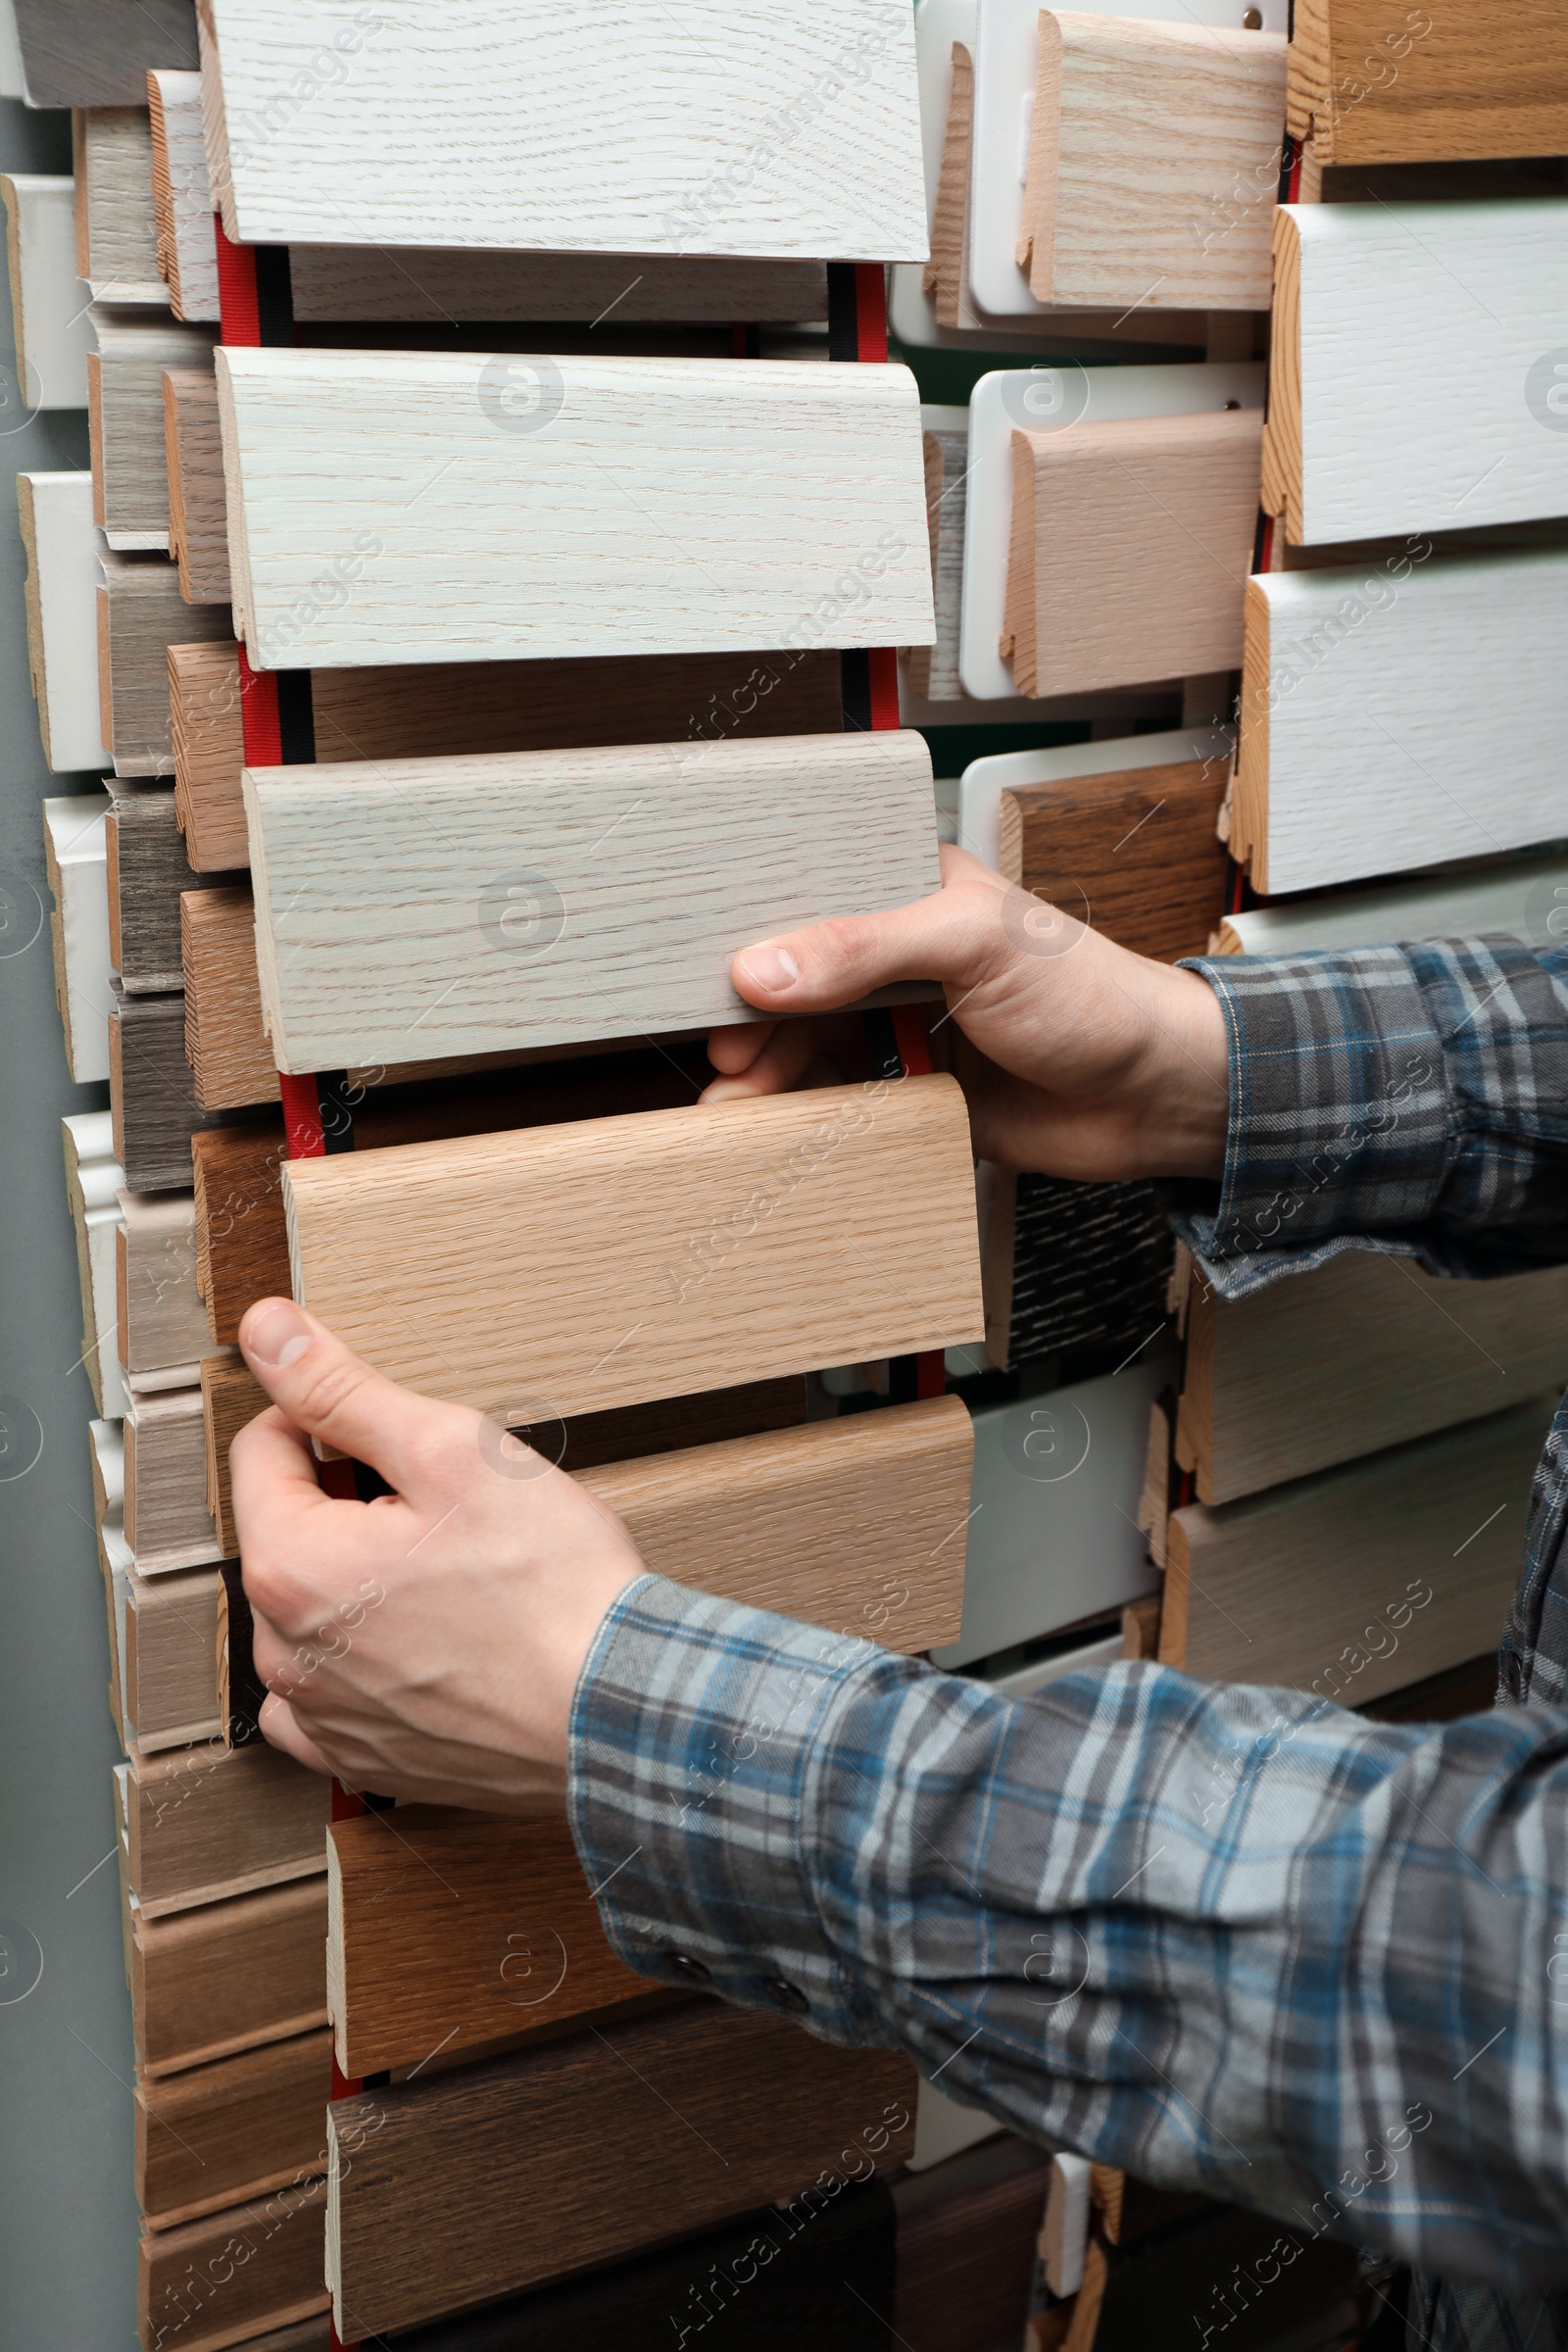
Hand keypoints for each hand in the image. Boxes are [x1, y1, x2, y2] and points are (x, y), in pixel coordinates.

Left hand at [229, 1299, 644, 1808]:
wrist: (618, 1708)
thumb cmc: (552, 1586)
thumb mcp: (451, 1450)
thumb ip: (343, 1389)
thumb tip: (267, 1332)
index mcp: (291, 1564)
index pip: (262, 1449)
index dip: (332, 1423)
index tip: (399, 1439)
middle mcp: (285, 1650)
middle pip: (288, 1531)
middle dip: (349, 1506)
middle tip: (445, 1512)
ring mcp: (322, 1714)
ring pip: (308, 1611)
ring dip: (356, 1583)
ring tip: (448, 1579)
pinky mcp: (362, 1756)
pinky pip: (326, 1698)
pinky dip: (360, 1664)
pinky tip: (421, 1644)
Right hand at [704, 845, 1229, 1183]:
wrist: (1154, 1097)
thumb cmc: (1092, 996)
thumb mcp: (973, 944)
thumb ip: (865, 947)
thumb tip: (763, 967)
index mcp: (913, 888)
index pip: (811, 899)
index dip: (757, 939)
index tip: (715, 983)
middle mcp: (903, 954)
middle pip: (798, 982)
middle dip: (753, 1021)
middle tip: (727, 1060)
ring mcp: (908, 1024)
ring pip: (812, 1045)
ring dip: (770, 1076)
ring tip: (736, 1106)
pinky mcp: (918, 1091)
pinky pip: (844, 1102)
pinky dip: (808, 1115)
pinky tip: (781, 1127)